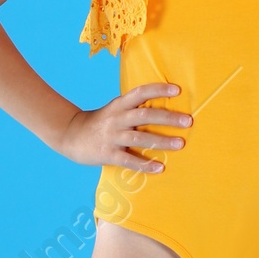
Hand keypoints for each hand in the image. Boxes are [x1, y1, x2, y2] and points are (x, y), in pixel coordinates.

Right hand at [53, 84, 191, 172]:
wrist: (70, 135)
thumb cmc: (100, 122)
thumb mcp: (115, 109)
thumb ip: (134, 108)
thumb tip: (164, 108)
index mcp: (119, 105)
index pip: (140, 92)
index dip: (158, 89)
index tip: (177, 90)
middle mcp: (117, 118)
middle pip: (145, 115)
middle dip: (168, 117)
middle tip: (188, 121)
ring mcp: (112, 137)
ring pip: (140, 138)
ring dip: (162, 141)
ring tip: (181, 144)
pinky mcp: (108, 154)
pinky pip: (129, 160)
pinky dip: (145, 165)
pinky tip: (160, 168)